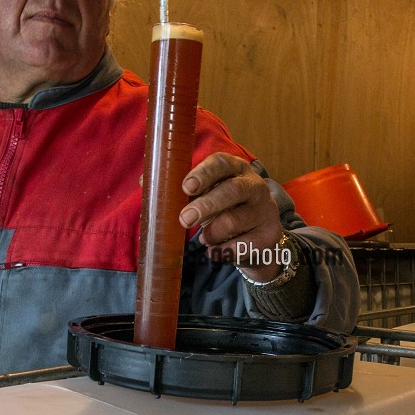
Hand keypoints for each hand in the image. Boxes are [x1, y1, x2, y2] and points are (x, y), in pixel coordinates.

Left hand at [179, 152, 285, 282]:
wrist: (257, 237)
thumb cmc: (223, 208)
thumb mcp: (206, 194)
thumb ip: (179, 188)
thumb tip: (144, 183)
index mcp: (235, 169)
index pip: (222, 163)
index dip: (204, 173)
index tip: (186, 186)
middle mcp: (255, 186)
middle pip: (233, 191)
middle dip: (206, 205)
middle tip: (185, 219)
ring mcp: (266, 210)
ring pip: (234, 222)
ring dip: (212, 233)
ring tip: (205, 237)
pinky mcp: (270, 235)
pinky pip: (242, 247)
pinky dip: (222, 252)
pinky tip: (216, 250)